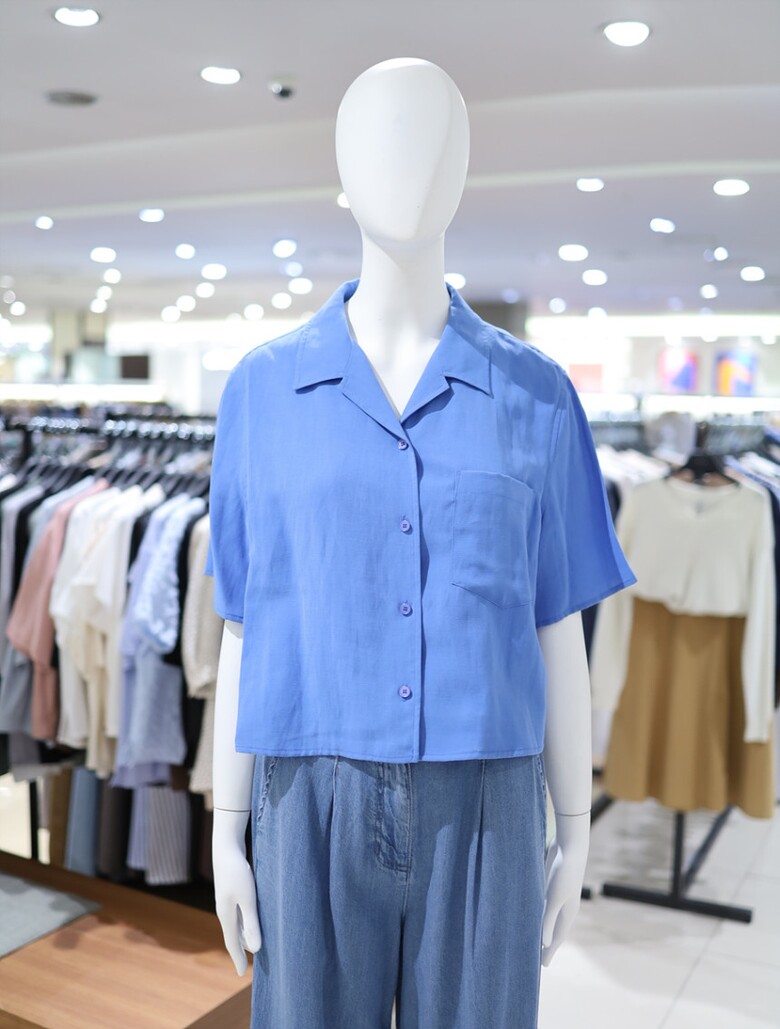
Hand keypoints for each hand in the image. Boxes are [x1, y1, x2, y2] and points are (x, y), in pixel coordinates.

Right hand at [212, 808, 260, 975]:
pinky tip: (250, 921)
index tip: (242, 974)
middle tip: (247, 966)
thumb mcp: (248, 899)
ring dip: (243, 936)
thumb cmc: (238, 872)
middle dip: (240, 950)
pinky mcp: (231, 891)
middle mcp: (224, 910)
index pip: (232, 943)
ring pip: (236, 925)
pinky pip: (237, 914)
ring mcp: (227, 901)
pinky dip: (243, 923)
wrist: (226, 847)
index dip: (238, 959)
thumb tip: (256, 949)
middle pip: (233, 935)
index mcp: (226, 915)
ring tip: (251, 947)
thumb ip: (252, 923)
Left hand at [541, 812, 589, 965]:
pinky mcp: (551, 884)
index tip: (542, 966)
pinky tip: (530, 912)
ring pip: (548, 916)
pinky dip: (538, 912)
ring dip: (541, 927)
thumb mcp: (554, 898)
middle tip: (535, 957)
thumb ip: (548, 919)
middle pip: (553, 929)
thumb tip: (545, 943)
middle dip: (546, 943)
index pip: (557, 938)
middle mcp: (564, 907)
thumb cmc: (564, 872)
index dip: (550, 952)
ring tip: (531, 937)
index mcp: (568, 913)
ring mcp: (558, 895)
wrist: (570, 846)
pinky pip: (543, 904)